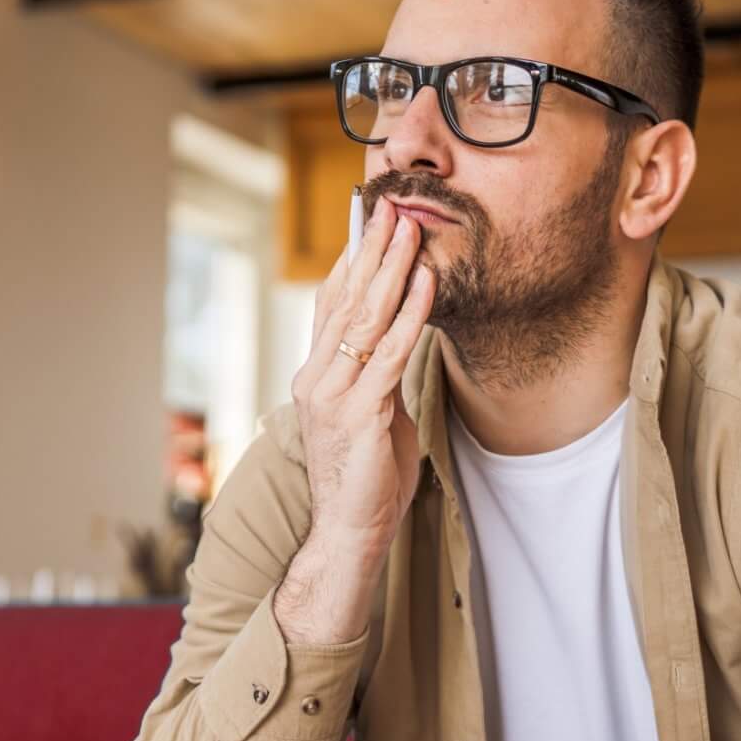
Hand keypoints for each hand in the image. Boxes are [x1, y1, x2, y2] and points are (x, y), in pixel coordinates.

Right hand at [274, 200, 436, 644]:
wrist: (350, 532)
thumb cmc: (366, 479)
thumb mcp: (373, 415)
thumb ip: (380, 378)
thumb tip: (403, 344)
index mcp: (314, 376)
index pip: (329, 304)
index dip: (349, 260)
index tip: (370, 222)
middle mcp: (315, 378)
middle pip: (344, 300)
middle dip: (371, 250)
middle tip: (393, 207)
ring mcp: (332, 395)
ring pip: (364, 318)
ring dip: (392, 269)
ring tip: (411, 229)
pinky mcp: (358, 413)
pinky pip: (388, 352)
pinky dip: (410, 313)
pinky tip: (426, 283)